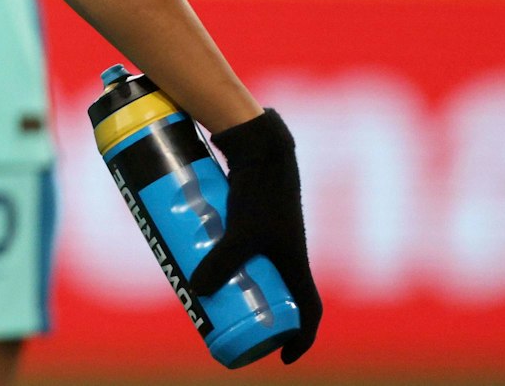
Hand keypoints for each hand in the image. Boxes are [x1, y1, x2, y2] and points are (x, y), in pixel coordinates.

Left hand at [188, 109, 322, 362]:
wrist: (260, 147)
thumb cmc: (259, 192)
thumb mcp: (241, 233)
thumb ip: (221, 261)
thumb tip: (196, 291)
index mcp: (297, 264)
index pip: (308, 311)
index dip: (301, 338)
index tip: (283, 357)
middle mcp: (287, 252)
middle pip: (277, 294)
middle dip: (257, 313)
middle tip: (228, 324)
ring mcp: (270, 234)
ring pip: (255, 269)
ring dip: (236, 284)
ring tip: (205, 294)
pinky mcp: (252, 216)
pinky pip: (241, 247)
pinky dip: (225, 257)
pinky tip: (198, 257)